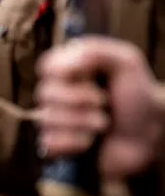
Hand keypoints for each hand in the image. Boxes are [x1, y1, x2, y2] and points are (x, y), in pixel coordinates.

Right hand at [36, 38, 162, 178]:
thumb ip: (95, 51)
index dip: (65, 73)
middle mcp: (57, 92)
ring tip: (104, 123)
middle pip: (45, 93)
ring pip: (48, 119)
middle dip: (81, 100)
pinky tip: (90, 141)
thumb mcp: (126, 61)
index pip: (46, 66)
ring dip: (83, 123)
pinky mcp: (56, 144)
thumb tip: (64, 64)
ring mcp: (54, 119)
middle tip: (105, 102)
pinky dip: (75, 143)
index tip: (91, 76)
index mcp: (67, 68)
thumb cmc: (137, 96)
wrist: (149, 134)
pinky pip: (49, 142)